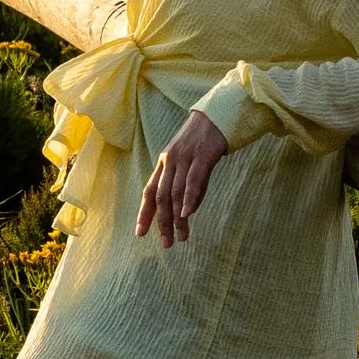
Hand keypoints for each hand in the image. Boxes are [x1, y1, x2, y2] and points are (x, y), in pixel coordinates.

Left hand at [136, 111, 228, 247]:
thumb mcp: (189, 162)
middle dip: (162, 223)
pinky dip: (189, 198)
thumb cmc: (204, 141)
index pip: (149, 191)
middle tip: (166, 243)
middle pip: (161, 197)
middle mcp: (169, 161)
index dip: (144, 213)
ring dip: (177, 218)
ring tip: (182, 236)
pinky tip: (188, 214)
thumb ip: (186, 185)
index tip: (140, 234)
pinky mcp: (202, 155)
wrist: (218, 114)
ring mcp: (185, 158)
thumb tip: (186, 212)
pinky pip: (193, 180)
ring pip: (175, 193)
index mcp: (164, 162)